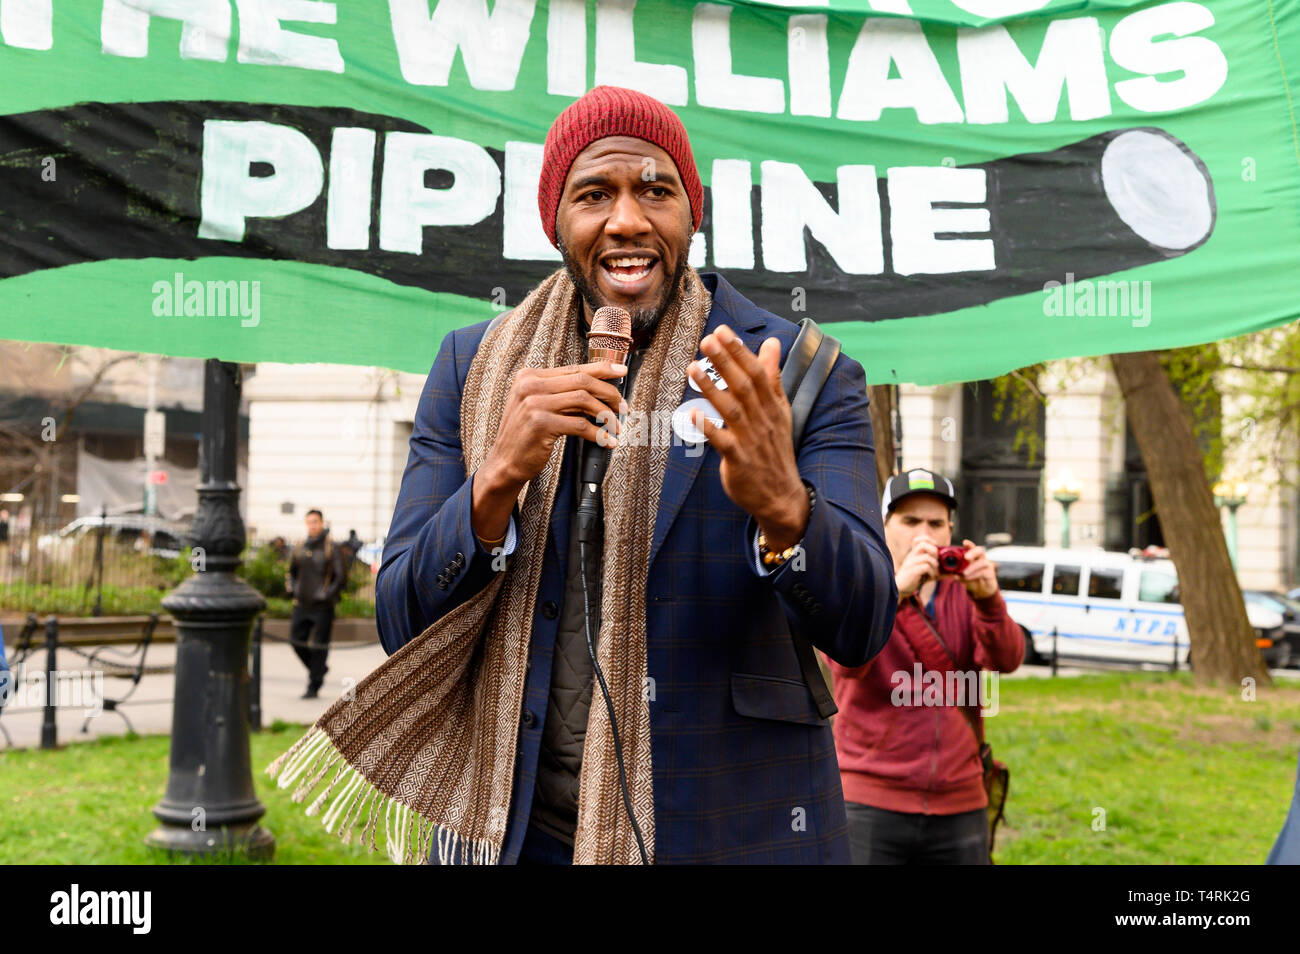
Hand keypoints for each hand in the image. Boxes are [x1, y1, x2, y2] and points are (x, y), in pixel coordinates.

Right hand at [472, 359, 626, 539]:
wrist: (505, 462)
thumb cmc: (526, 435)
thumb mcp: (539, 406)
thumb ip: (562, 394)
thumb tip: (599, 389)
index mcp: (530, 376)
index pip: (574, 368)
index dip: (602, 369)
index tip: (621, 371)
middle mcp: (530, 385)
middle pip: (582, 381)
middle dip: (608, 392)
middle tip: (622, 406)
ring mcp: (534, 403)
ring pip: (584, 400)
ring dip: (605, 414)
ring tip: (615, 425)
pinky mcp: (541, 424)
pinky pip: (580, 424)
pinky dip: (598, 433)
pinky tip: (607, 441)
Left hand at [688, 325, 807, 550]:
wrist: (781, 495)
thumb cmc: (774, 448)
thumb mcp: (779, 410)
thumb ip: (772, 376)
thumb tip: (773, 342)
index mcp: (773, 405)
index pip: (759, 372)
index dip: (740, 351)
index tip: (722, 331)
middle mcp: (764, 419)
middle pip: (745, 385)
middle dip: (726, 361)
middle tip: (707, 339)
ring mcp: (752, 440)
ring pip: (732, 409)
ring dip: (712, 388)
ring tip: (692, 368)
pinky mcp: (739, 461)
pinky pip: (723, 442)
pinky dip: (709, 428)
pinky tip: (693, 414)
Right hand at [896, 539, 938, 601]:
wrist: (901, 588)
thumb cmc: (914, 578)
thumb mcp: (925, 572)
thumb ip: (937, 571)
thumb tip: (953, 573)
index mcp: (913, 554)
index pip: (918, 540)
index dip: (928, 540)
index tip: (935, 546)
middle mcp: (911, 556)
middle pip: (923, 545)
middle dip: (934, 551)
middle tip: (937, 560)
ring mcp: (910, 563)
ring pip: (926, 557)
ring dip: (935, 564)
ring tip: (935, 571)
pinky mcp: (912, 571)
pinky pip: (925, 567)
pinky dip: (931, 572)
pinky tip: (930, 577)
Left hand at [958, 539, 998, 599]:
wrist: (982, 590)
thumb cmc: (972, 579)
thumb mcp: (963, 575)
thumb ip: (957, 573)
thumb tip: (950, 573)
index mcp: (974, 557)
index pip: (973, 548)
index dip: (969, 544)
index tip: (964, 542)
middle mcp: (982, 559)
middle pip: (980, 551)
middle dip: (973, 552)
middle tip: (966, 557)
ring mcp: (987, 566)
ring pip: (982, 563)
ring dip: (972, 568)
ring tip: (963, 573)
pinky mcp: (990, 574)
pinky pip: (983, 573)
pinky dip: (974, 575)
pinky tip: (967, 578)